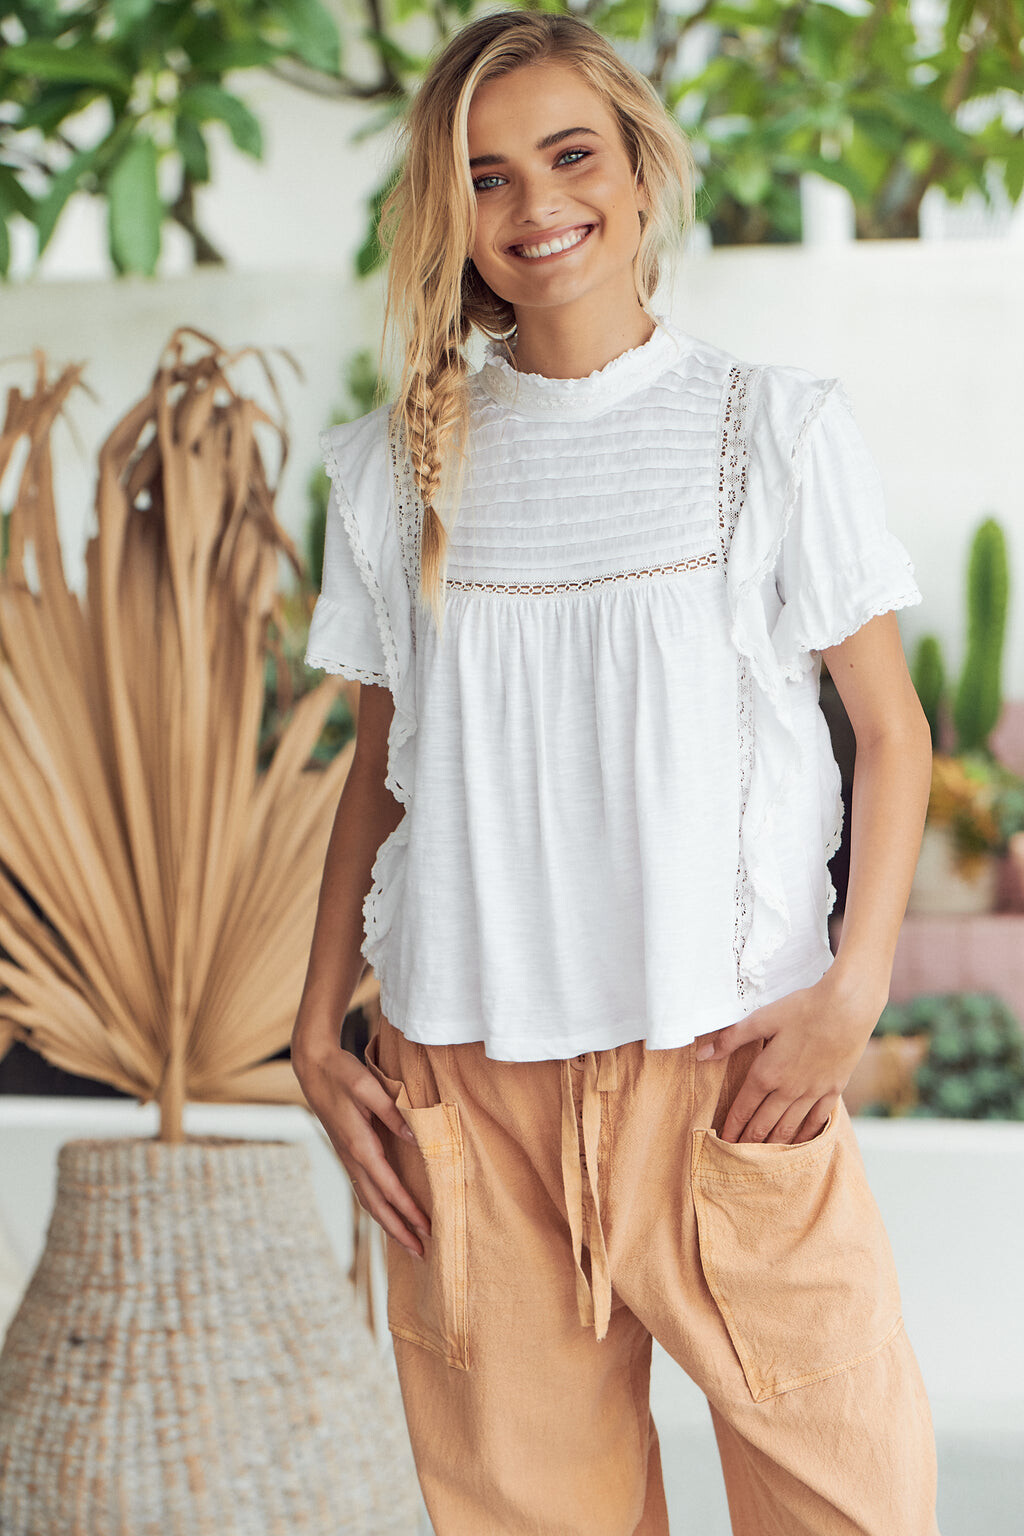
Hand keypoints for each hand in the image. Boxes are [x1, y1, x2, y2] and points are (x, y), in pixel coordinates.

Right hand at [292, 1025, 431, 1257]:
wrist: (313, 1067)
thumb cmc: (342, 1073)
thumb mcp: (368, 1086)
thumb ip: (392, 1111)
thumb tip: (415, 1137)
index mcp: (359, 1144)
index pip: (388, 1186)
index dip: (408, 1210)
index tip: (427, 1228)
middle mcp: (351, 1157)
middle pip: (376, 1204)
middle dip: (399, 1230)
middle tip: (422, 1253)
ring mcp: (347, 1157)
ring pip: (368, 1200)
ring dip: (389, 1223)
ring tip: (409, 1242)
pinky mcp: (347, 1153)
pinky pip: (364, 1188)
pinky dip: (378, 1207)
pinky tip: (390, 1212)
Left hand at [693, 972, 884, 1144]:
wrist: (848, 1008)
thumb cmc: (803, 1008)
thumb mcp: (761, 1018)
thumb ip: (730, 1038)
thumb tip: (701, 1054)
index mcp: (766, 1073)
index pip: (743, 1109)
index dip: (732, 1127)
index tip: (723, 1142)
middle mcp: (788, 1090)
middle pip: (763, 1125)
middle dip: (748, 1142)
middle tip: (737, 1156)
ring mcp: (812, 1093)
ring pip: (788, 1129)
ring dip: (773, 1145)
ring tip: (762, 1157)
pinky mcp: (832, 1091)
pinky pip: (816, 1123)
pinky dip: (803, 1137)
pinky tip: (798, 1145)